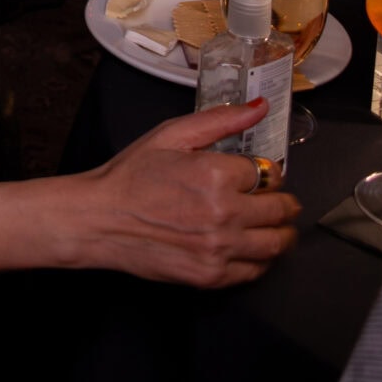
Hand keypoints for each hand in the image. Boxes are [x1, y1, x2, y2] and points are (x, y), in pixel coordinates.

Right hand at [25, 102, 300, 286]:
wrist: (99, 219)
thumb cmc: (130, 178)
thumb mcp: (170, 135)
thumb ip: (220, 120)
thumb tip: (259, 106)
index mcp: (216, 174)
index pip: (270, 174)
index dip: (267, 172)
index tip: (257, 175)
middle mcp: (225, 213)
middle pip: (281, 209)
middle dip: (282, 201)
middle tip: (273, 199)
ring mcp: (220, 248)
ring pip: (277, 243)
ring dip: (281, 232)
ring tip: (271, 225)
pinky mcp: (213, 275)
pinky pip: (257, 270)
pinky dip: (260, 259)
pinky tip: (248, 246)